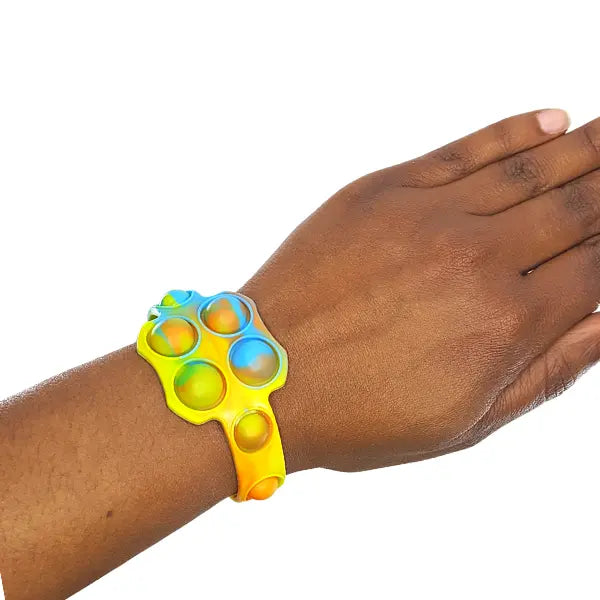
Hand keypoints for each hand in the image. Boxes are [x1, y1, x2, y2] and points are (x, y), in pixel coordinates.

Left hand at [242, 109, 599, 472]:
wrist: (264, 376)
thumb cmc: (358, 412)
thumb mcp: (464, 422)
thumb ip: (545, 371)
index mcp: (505, 324)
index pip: (595, 267)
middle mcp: (478, 260)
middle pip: (576, 209)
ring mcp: (428, 217)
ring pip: (530, 170)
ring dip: (585, 148)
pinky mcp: (382, 192)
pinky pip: (464, 151)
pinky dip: (513, 132)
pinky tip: (552, 121)